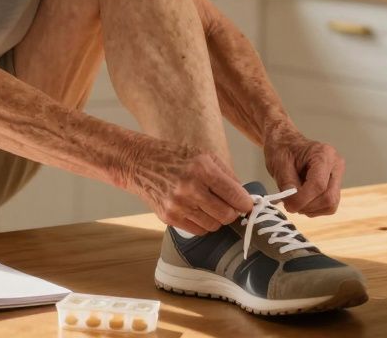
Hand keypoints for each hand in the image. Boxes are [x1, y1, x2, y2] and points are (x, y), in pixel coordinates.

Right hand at [126, 139, 253, 235]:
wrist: (139, 163)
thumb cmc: (174, 157)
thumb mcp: (204, 155)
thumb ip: (226, 175)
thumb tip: (244, 196)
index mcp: (202, 169)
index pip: (235, 195)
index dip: (246, 203)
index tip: (248, 205)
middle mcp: (190, 189)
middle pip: (226, 215)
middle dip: (232, 212)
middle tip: (229, 206)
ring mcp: (178, 205)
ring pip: (214, 225)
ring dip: (216, 218)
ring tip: (209, 205)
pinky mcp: (169, 217)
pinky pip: (198, 230)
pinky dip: (202, 223)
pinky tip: (196, 210)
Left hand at [263, 124, 344, 215]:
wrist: (286, 142)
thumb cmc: (282, 149)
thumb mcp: (279, 164)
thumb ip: (287, 185)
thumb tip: (292, 204)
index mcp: (324, 154)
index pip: (318, 185)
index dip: (302, 199)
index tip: (287, 204)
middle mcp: (336, 165)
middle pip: (329, 197)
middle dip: (307, 206)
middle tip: (290, 203)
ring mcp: (337, 176)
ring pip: (331, 204)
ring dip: (310, 209)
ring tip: (295, 199)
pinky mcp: (335, 186)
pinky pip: (329, 206)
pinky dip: (314, 208)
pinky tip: (302, 199)